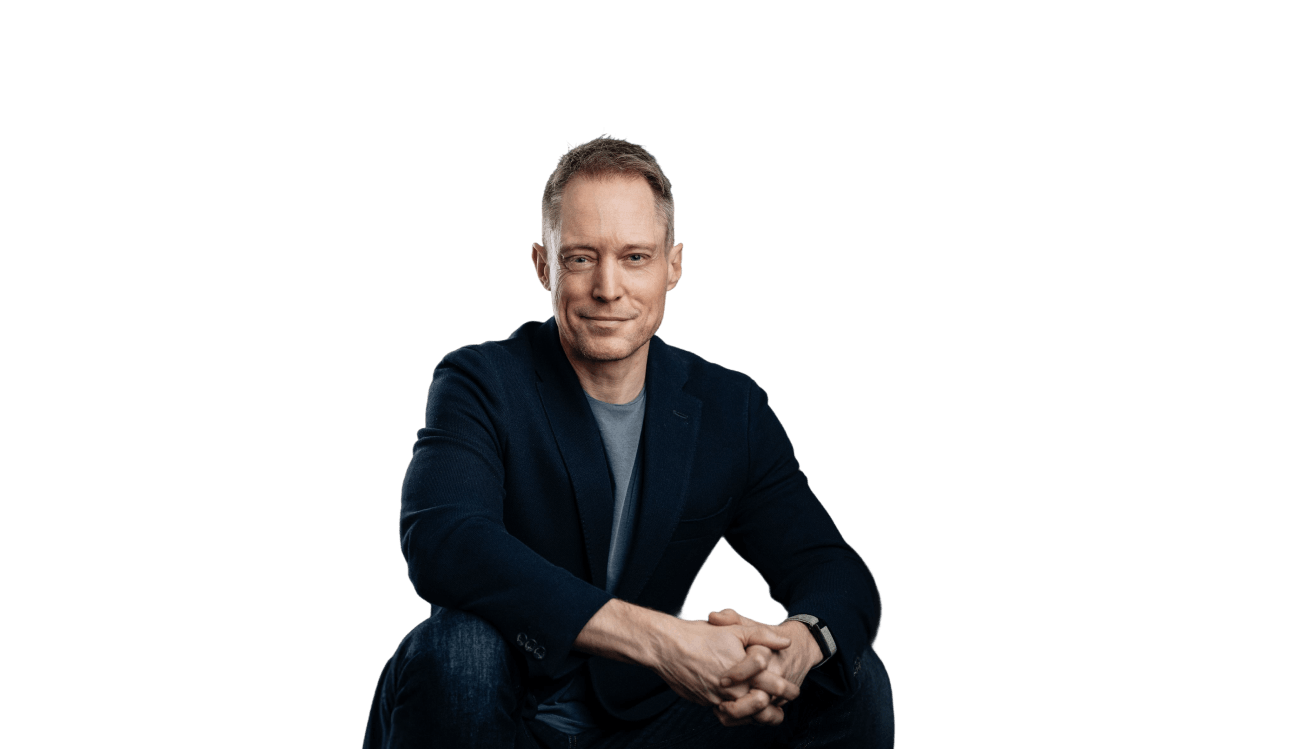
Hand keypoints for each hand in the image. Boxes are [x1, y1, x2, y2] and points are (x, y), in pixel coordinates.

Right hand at [649, 615, 792, 709]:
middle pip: (761, 708)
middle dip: (775, 710)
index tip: (795, 691)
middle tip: (783, 706)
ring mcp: (717, 699)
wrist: (667, 648)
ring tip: (767, 713)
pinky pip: (725, 713)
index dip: (787, 690)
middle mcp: (732, 691)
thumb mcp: (736, 629)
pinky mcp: (705, 702)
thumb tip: (786, 642)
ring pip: (744, 715)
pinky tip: (740, 706)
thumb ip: (763, 636)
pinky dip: (736, 712)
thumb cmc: (701, 635)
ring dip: (757, 715)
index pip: (774, 687)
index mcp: (744, 673)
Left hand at [707, 608, 819, 726]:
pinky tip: (729, 714)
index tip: (722, 680)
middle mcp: (777, 674)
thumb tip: (712, 617)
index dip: (739, 673)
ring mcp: (779, 691)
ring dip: (742, 715)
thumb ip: (730, 617)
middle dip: (739, 705)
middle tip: (719, 704)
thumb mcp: (749, 624)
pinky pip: (765, 718)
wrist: (798, 649)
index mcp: (768, 652)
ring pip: (763, 712)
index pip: (758, 662)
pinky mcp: (779, 702)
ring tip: (721, 710)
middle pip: (762, 697)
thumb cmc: (766, 636)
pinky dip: (748, 719)